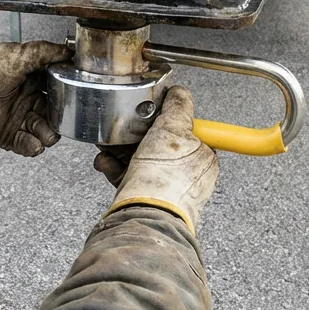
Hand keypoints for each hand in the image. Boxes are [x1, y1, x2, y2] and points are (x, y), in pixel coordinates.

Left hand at [0, 41, 71, 155]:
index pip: (55, 85)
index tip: (73, 92)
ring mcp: (17, 118)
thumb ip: (44, 52)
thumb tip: (68, 50)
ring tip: (47, 134)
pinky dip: (33, 145)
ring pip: (43, 129)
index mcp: (29, 77)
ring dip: (48, 133)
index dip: (65, 89)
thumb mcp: (16, 55)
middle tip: (61, 118)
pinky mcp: (8, 136)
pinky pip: (27, 144)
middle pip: (53, 111)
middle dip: (60, 117)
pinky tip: (34, 142)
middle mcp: (25, 98)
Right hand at [101, 85, 218, 234]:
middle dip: (135, 134)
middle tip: (122, 129)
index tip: (150, 115)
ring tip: (108, 145)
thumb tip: (180, 92)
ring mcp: (167, 190)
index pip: (187, 130)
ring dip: (121, 150)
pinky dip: (115, 168)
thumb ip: (178, 106)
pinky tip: (105, 163)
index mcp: (203, 158)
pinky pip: (130, 178)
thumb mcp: (174, 128)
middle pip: (159, 143)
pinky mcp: (146, 201)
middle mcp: (188, 176)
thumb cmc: (165, 179)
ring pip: (141, 160)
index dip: (164, 119)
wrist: (144, 217)